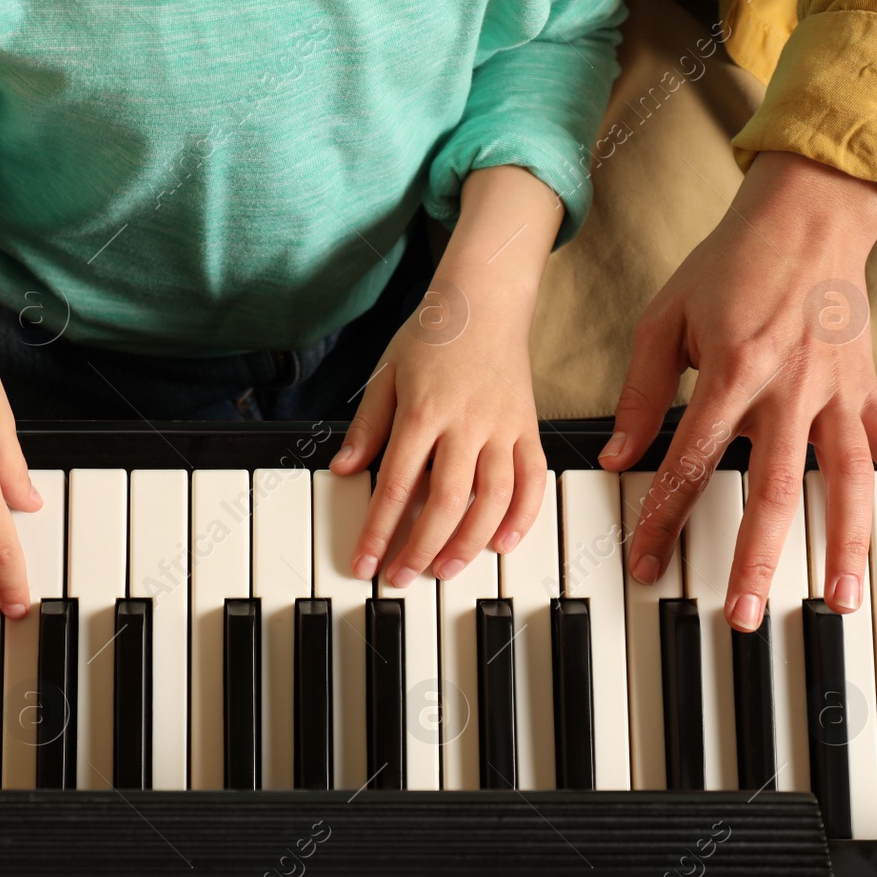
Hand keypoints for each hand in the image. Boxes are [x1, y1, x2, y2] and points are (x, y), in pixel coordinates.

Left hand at [332, 165, 560, 584]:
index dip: (379, 530)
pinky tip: (504, 542)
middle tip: (401, 577)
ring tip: (445, 569)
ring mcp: (503, 426)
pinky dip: (523, 515)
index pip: (397, 484)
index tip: (364, 562)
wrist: (485, 299)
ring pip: (492, 498)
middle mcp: (466, 422)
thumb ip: (367, 427)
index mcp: (423, 410)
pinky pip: (533, 479)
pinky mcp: (529, 427)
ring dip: (469, 542)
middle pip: (446, 501)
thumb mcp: (386, 375)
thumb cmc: (432, 336)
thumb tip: (343, 470)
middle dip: (420, 547)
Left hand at [600, 151, 876, 631]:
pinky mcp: (868, 387)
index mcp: (731, 373)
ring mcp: (836, 391)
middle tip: (740, 612)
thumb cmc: (728, 266)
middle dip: (756, 557)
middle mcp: (789, 388)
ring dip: (844, 543)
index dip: (662, 519)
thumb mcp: (663, 321)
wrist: (806, 212)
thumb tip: (615, 456)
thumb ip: (640, 394)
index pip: (689, 463)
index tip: (646, 565)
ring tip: (837, 601)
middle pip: (773, 487)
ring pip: (846, 479)